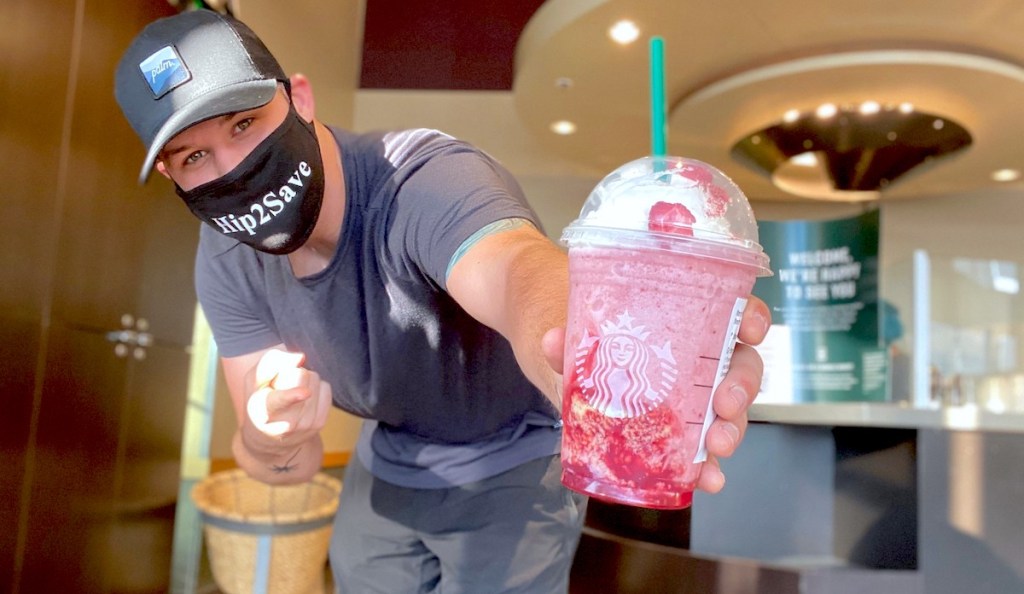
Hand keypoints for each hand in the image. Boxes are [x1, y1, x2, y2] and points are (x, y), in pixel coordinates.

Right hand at [245, 349, 331, 441]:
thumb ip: (270, 363)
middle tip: (280, 386)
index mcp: (261, 411)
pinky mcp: (319, 423)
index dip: (292, 396)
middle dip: (292, 373)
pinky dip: (316, 388)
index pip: (278, 400)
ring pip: (315, 380)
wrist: (269, 436)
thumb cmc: (260, 398)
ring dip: (305, 380)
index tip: (305, 393)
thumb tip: (300, 358)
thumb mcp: (253, 379)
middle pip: (301, 376)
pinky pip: (326, 388)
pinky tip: (304, 399)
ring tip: (291, 394)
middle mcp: (284, 423)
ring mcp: (304, 425)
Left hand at [541, 295, 771, 493]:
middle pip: (742, 367)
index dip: (752, 319)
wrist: (577, 377)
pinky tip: (707, 479)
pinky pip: (706, 450)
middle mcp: (705, 360)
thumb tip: (554, 341)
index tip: (751, 329)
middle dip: (741, 387)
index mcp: (692, 323)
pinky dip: (709, 467)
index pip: (736, 313)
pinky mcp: (685, 435)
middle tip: (724, 404)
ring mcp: (699, 399)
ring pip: (732, 411)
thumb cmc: (596, 344)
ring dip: (731, 429)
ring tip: (716, 447)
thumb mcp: (583, 340)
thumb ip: (571, 343)